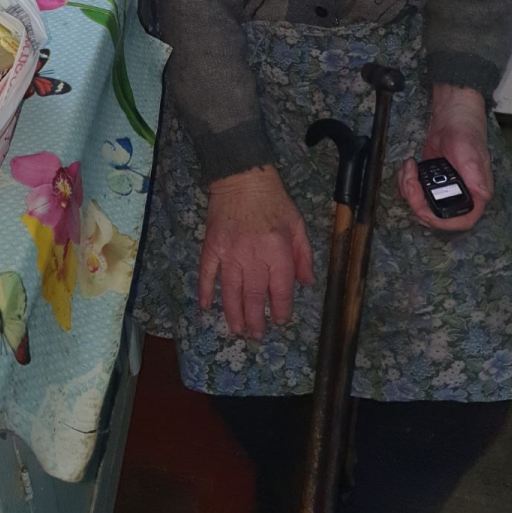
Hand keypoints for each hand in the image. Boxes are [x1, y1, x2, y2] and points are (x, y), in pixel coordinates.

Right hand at [198, 165, 314, 339]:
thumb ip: (304, 254)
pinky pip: (207, 274)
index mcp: (277, 251)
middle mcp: (253, 256)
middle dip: (256, 320)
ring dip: (233, 314)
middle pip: (254, 296)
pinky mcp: (211, 246)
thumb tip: (306, 283)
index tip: (280, 321)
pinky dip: (205, 291)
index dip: (281, 309)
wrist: (241, 176)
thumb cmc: (273, 200)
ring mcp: (229, 252)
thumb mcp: (297, 224)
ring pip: (231, 291)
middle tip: (256, 336)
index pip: (280, 289)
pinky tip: (205, 307)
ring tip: (236, 331)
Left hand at [398, 85, 492, 232]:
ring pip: (420, 203)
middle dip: (416, 200)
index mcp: (474, 195)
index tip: (423, 210)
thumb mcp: (470, 156)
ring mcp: (441, 188)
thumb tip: (482, 196)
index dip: (442, 222)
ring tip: (409, 167)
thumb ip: (475, 176)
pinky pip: (413, 190)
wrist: (452, 115)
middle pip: (434, 214)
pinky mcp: (428, 180)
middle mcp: (458, 195)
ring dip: (407, 189)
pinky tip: (408, 165)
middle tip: (410, 179)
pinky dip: (405, 181)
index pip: (461, 221)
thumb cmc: (467, 134)